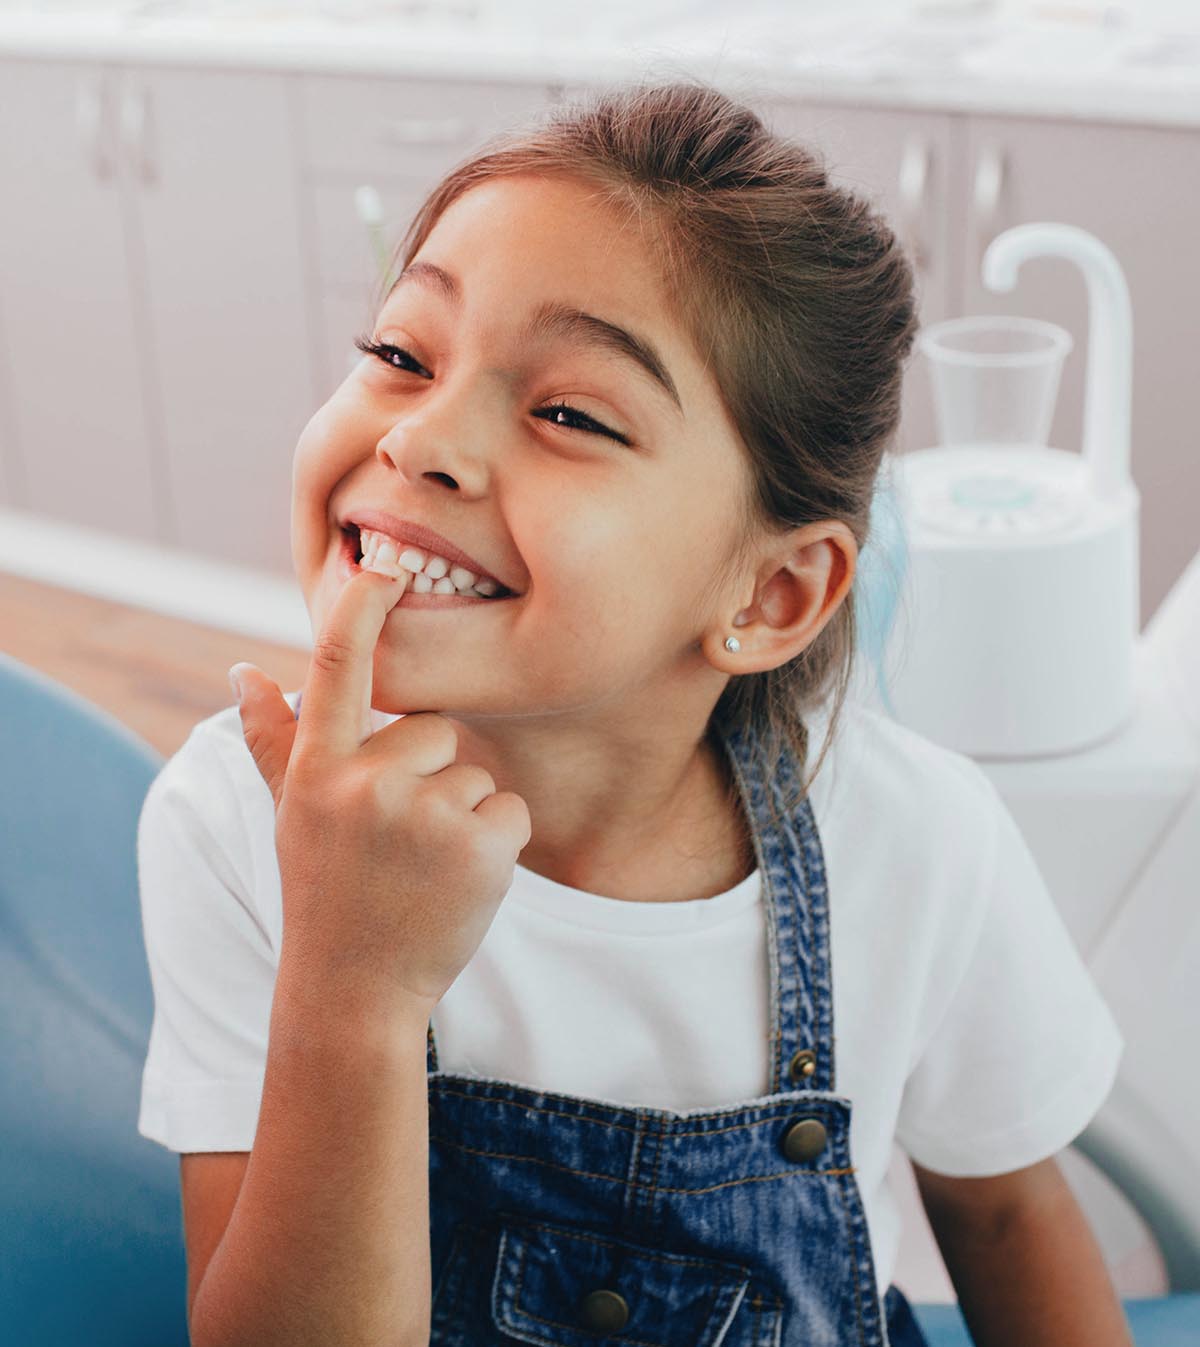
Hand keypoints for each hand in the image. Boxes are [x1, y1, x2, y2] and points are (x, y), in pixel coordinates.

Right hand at [229, 567, 531, 1011]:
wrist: (354, 991)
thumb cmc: (325, 892)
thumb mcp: (291, 815)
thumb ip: (272, 741)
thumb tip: (243, 670)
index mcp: (317, 769)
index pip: (335, 667)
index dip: (361, 608)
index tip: (382, 562)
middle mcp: (364, 783)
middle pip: (435, 729)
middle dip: (430, 776)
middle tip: (399, 841)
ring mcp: (422, 815)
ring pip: (475, 774)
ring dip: (462, 816)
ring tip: (422, 869)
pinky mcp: (478, 846)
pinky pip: (510, 810)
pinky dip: (497, 844)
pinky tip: (458, 883)